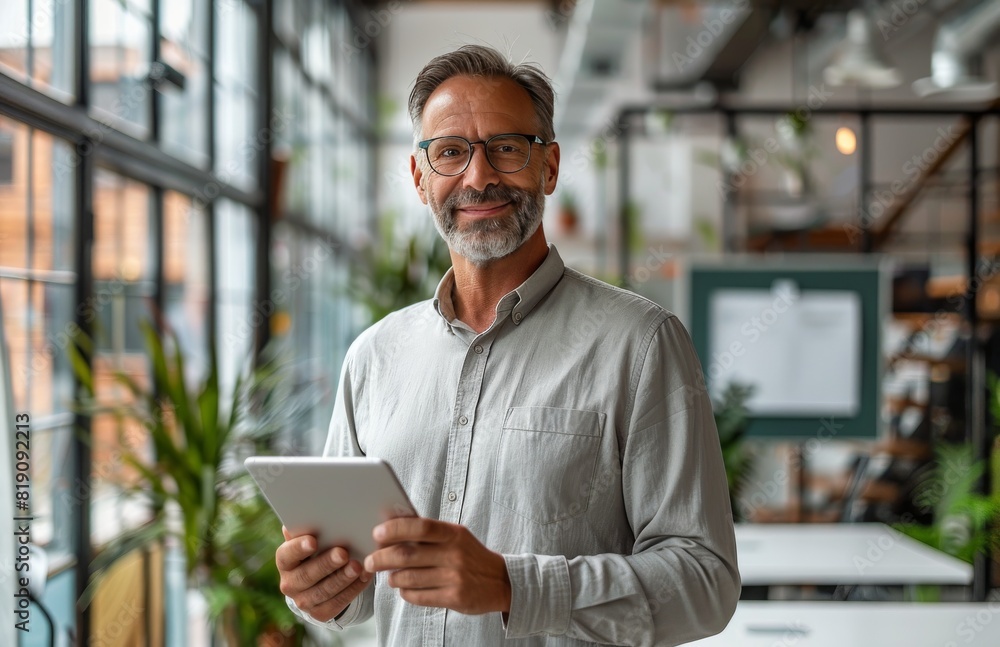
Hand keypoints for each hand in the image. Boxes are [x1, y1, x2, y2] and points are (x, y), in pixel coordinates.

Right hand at [276, 526, 371, 621]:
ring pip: (323, 591)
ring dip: (342, 578)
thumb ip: (308, 528)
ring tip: (358, 566)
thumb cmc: (317, 551)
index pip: (286, 555)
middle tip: (343, 552)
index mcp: (285, 561)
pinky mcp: (320, 613)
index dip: (298, 548)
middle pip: (306, 575)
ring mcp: (304, 601)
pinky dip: (353, 590)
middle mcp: (289, 584)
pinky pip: (337, 603)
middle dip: (326, 564)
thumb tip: (307, 509)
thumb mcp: (310, 539)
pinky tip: (364, 577)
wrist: (320, 579)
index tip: (313, 540)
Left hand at [363, 517, 510, 614]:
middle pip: (407, 555)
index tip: (377, 534)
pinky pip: (418, 596)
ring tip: (391, 576)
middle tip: (370, 561)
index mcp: (454, 533)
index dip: (395, 529)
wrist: (501, 581)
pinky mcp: (455, 598)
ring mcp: (455, 577)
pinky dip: (406, 593)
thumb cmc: (470, 555)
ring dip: (393, 578)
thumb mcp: (456, 536)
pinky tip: (405, 589)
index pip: (420, 527)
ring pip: (409, 578)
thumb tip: (391, 527)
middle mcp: (454, 554)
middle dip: (381, 558)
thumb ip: (429, 533)